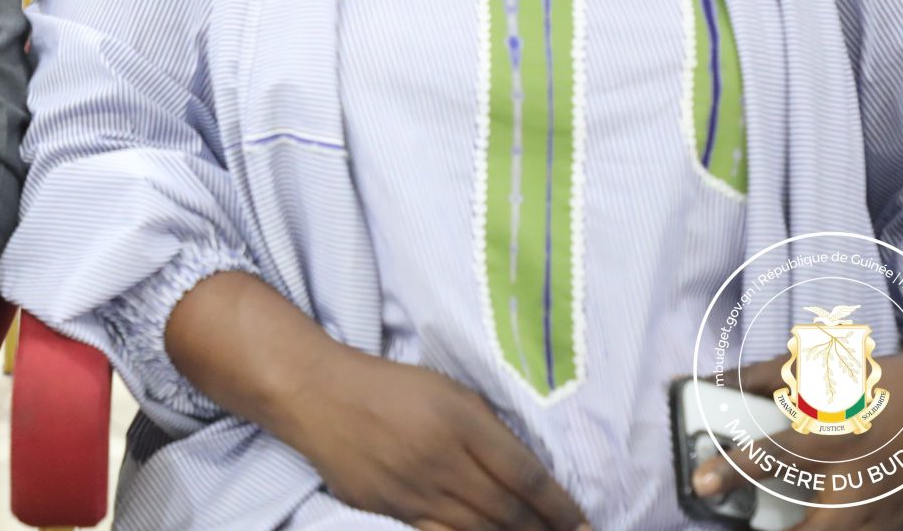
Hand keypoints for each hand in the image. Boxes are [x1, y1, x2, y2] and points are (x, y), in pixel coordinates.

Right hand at [289, 350, 588, 530]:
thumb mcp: (448, 390)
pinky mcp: (390, 510)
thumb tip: (527, 474)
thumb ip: (489, 428)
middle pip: (508, 513)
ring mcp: (414, 491)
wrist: (318, 395)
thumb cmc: (389, 385)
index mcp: (460, 421)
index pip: (525, 476)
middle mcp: (441, 460)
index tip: (584, 524)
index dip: (561, 507)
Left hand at [691, 350, 902, 529]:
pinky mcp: (902, 521)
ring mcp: (889, 507)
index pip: (777, 457)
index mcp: (839, 435)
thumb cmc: (874, 383)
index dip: (733, 472)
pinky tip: (812, 523)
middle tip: (742, 523)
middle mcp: (865, 477)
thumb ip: (756, 378)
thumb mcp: (815, 371)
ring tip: (770, 526)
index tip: (700, 484)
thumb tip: (701, 380)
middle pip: (817, 528)